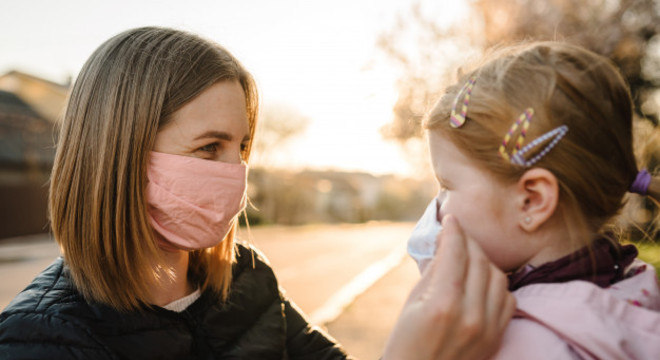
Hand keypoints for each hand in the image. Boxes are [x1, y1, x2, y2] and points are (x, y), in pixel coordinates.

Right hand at [382, 215, 514, 359]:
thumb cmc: (406, 342)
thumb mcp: (412, 303)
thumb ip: (434, 272)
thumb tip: (446, 243)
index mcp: (442, 304)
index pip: (455, 253)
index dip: (453, 231)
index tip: (450, 220)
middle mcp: (470, 315)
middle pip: (479, 260)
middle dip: (468, 241)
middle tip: (457, 234)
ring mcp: (488, 328)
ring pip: (498, 276)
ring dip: (483, 260)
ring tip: (468, 257)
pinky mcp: (497, 337)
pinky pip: (508, 298)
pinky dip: (496, 284)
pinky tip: (482, 282)